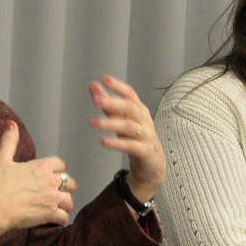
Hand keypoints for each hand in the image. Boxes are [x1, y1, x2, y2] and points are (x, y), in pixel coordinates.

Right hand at [0, 121, 75, 243]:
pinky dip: (60, 219)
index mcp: (41, 166)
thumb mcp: (1, 159)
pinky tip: (55, 219)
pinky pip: (64, 217)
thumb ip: (9, 141)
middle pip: (69, 182)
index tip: (54, 173)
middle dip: (66, 186)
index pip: (60, 164)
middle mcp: (50, 181)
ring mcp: (52, 198)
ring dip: (64, 203)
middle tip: (60, 191)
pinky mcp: (50, 214)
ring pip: (69, 200)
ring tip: (58, 206)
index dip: (58, 168)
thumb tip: (11, 124)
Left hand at [89, 74, 165, 201]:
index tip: (105, 79)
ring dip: (110, 123)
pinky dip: (117, 143)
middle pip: (130, 108)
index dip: (118, 86)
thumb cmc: (135, 139)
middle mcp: (144, 120)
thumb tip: (93, 86)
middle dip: (112, 102)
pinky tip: (103, 141)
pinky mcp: (145, 152)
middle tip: (95, 100)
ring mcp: (147, 136)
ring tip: (92, 123)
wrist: (152, 166)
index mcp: (139, 110)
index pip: (130, 94)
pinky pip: (131, 146)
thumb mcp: (121, 119)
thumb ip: (108, 104)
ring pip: (129, 126)